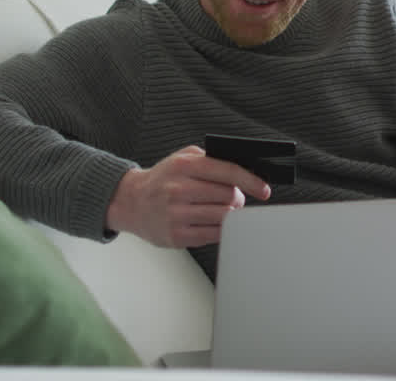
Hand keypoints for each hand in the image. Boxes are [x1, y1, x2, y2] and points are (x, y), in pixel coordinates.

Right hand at [105, 144, 270, 247]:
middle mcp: (179, 190)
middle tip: (235, 199)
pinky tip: (214, 223)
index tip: (265, 190)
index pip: (228, 172)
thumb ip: (210, 159)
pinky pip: (212, 235)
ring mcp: (177, 215)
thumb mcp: (182, 158)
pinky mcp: (176, 236)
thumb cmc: (163, 178)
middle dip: (238, 198)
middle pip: (228, 196)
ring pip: (223, 217)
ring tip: (224, 209)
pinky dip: (220, 229)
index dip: (251, 181)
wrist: (130, 202)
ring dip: (230, 214)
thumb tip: (244, 168)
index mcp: (184, 167)